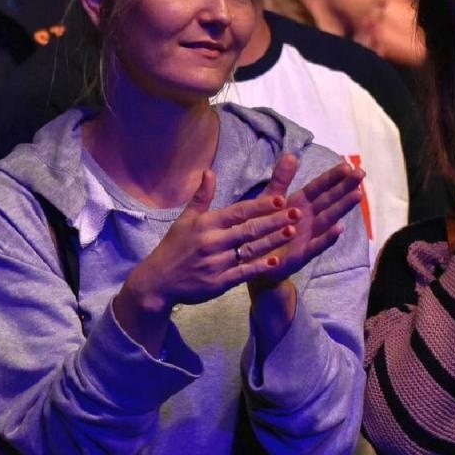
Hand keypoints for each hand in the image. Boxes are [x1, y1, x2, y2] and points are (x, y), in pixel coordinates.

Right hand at [124, 159, 308, 310]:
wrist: (158, 282)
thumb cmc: (173, 248)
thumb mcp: (184, 220)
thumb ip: (201, 196)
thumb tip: (209, 171)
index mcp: (205, 224)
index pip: (238, 211)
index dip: (261, 205)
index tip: (281, 198)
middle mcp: (212, 242)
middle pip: (249, 229)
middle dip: (275, 220)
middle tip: (297, 212)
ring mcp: (216, 263)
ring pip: (250, 250)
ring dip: (273, 241)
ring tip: (293, 232)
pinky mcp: (218, 283)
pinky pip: (243, 273)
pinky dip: (260, 267)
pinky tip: (275, 261)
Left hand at [243, 158, 364, 294]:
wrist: (252, 259)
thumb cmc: (264, 227)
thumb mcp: (269, 200)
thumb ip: (281, 179)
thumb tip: (292, 154)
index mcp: (300, 204)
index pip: (319, 188)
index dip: (332, 177)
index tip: (348, 165)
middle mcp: (308, 218)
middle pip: (328, 200)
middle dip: (344, 187)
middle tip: (361, 174)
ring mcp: (308, 236)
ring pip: (327, 219)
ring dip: (342, 207)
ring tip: (357, 194)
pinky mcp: (302, 254)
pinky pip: (317, 244)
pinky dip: (328, 237)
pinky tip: (339, 228)